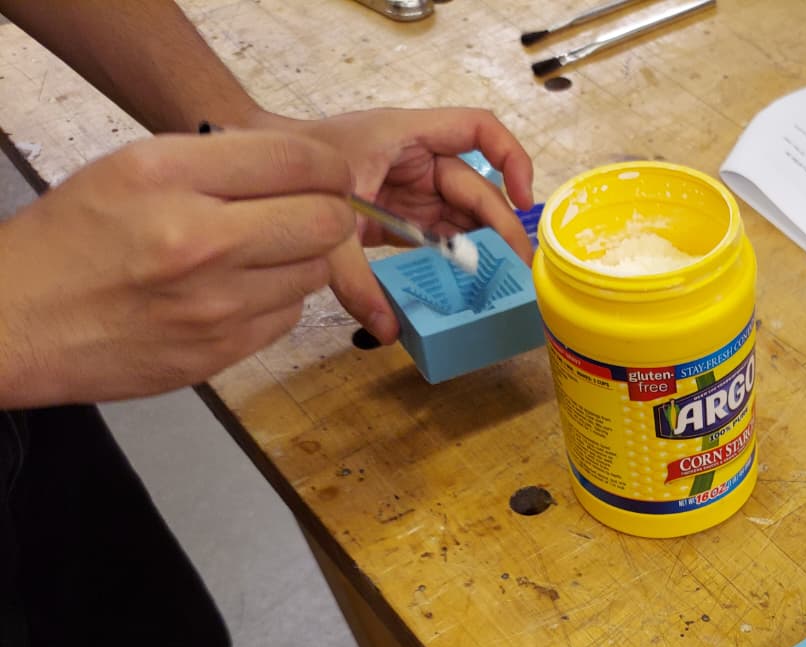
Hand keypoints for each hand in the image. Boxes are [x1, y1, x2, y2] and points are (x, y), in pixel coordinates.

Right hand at [0, 131, 352, 407]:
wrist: (18, 323)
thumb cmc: (73, 241)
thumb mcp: (130, 171)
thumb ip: (218, 164)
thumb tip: (304, 172)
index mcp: (167, 175)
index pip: (299, 161)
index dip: (328, 169)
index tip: (326, 177)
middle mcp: (198, 238)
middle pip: (326, 221)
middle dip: (327, 215)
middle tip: (304, 216)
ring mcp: (216, 302)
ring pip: (315, 273)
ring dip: (298, 261)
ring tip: (254, 257)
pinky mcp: (223, 350)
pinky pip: (289, 316)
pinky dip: (275, 302)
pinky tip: (234, 294)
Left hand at [250, 108, 534, 342]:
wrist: (252, 170)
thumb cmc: (289, 172)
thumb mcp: (324, 228)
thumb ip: (357, 282)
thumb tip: (387, 330)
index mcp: (406, 138)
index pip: (479, 130)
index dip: (512, 158)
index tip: (525, 198)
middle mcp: (416, 159)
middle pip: (476, 187)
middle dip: (500, 226)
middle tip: (515, 269)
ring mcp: (409, 187)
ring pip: (462, 215)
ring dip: (482, 246)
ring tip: (499, 283)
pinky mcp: (398, 214)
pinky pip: (438, 233)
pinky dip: (454, 256)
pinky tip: (465, 284)